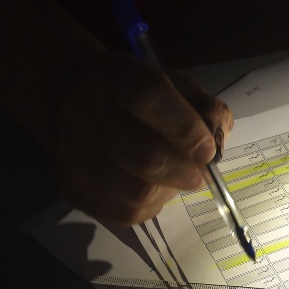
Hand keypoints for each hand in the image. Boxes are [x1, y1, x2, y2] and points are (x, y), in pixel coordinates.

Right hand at [51, 52, 232, 224]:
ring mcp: (72, 154)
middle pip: (143, 155)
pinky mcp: (71, 188)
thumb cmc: (134, 95)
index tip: (208, 148)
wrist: (72, 102)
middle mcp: (82, 113)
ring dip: (171, 189)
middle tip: (201, 172)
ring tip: (179, 178)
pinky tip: (156, 189)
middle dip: (184, 169)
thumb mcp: (172, 84)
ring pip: (135, 191)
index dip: (186, 127)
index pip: (149, 97)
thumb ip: (202, 107)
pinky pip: (123, 212)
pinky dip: (152, 205)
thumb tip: (217, 140)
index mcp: (111, 76)